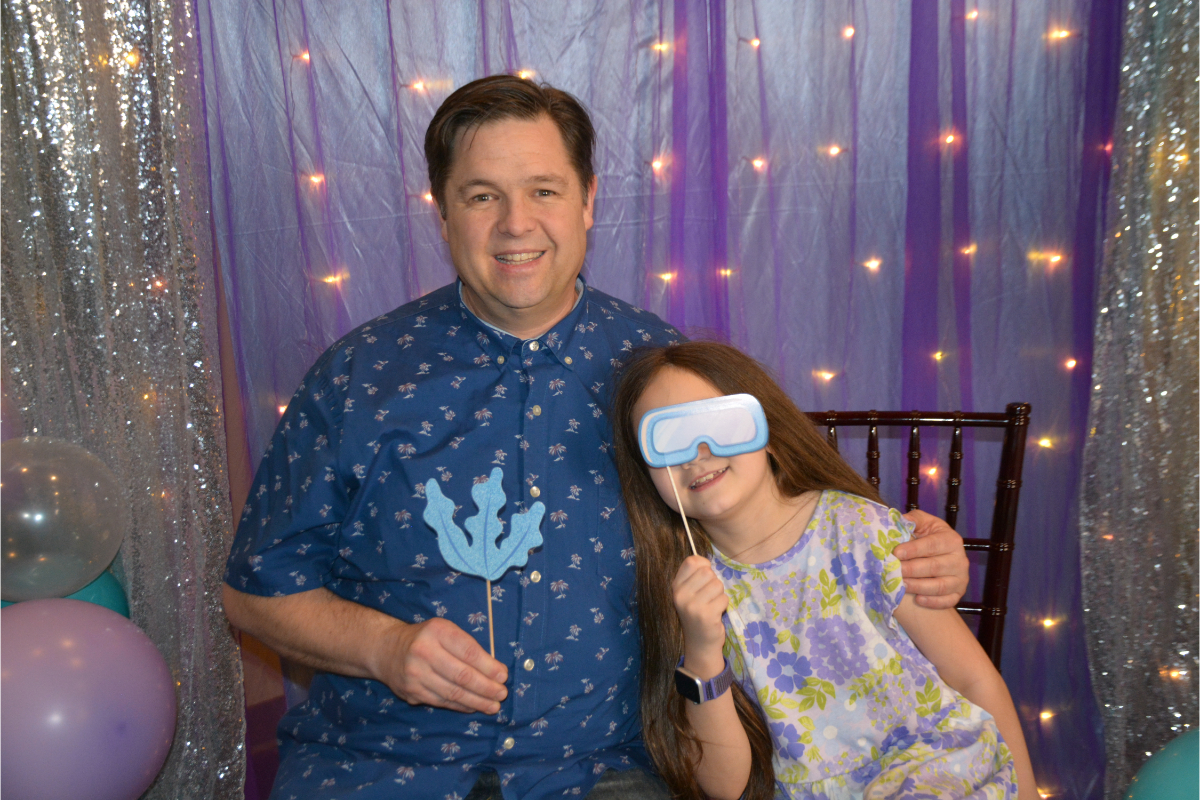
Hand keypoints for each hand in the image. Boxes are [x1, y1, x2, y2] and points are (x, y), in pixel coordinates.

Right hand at [376, 617, 508, 713]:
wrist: (386, 649)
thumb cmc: (426, 638)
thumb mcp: (445, 631)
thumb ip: (467, 646)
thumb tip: (495, 671)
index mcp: (437, 631)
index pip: (468, 652)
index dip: (488, 666)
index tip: (503, 676)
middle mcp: (423, 652)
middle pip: (462, 675)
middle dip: (486, 687)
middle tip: (502, 694)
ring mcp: (415, 674)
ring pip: (452, 693)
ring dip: (476, 701)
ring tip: (493, 706)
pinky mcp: (411, 692)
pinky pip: (442, 702)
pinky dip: (461, 706)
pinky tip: (473, 707)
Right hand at [672, 555, 728, 675]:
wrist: (700, 643)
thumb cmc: (698, 613)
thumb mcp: (689, 593)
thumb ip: (695, 575)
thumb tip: (705, 562)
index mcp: (675, 586)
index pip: (692, 562)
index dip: (703, 566)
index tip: (704, 578)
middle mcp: (680, 595)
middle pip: (707, 572)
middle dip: (713, 583)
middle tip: (708, 596)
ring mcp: (692, 606)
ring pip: (718, 585)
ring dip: (719, 594)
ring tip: (712, 605)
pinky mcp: (706, 615)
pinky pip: (724, 598)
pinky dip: (723, 605)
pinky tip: (715, 614)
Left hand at [894, 510, 968, 608]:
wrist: (941, 554)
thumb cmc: (928, 537)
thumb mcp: (924, 523)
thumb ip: (914, 520)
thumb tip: (901, 519)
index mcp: (951, 540)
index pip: (932, 545)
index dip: (913, 549)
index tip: (896, 553)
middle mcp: (960, 560)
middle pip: (935, 566)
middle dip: (912, 569)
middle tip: (893, 571)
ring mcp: (961, 579)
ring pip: (940, 585)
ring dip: (919, 586)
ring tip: (901, 585)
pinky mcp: (958, 593)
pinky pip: (947, 601)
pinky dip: (933, 602)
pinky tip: (918, 599)